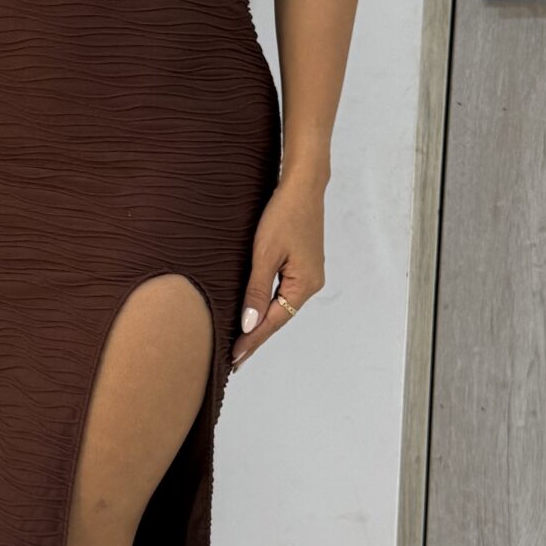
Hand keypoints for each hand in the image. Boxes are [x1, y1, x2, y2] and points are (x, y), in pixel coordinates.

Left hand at [230, 179, 324, 370]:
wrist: (302, 186)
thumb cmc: (284, 214)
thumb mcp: (264, 253)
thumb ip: (256, 291)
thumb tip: (249, 324)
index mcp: (304, 285)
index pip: (273, 322)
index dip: (252, 340)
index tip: (234, 359)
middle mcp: (310, 284)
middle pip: (279, 318)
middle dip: (256, 337)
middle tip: (234, 360)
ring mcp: (309, 275)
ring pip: (281, 307)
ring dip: (261, 323)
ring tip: (241, 343)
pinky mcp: (303, 266)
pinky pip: (283, 294)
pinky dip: (268, 306)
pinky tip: (255, 314)